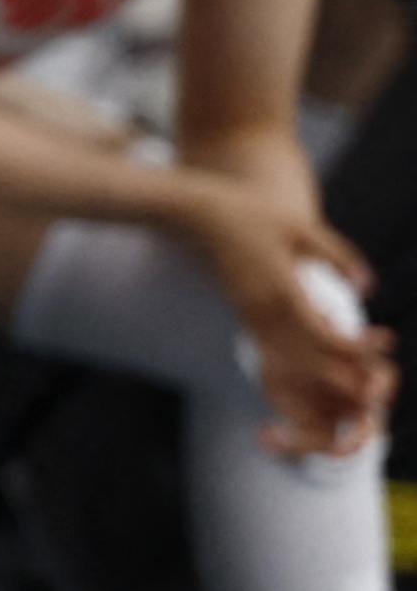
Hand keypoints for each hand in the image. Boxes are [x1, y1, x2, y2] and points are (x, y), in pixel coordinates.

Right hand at [212, 211, 394, 460]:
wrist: (205, 215)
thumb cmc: (257, 215)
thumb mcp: (304, 227)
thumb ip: (339, 256)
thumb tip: (368, 289)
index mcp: (279, 291)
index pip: (322, 334)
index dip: (357, 345)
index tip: (387, 340)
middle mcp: (262, 311)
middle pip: (307, 359)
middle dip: (345, 371)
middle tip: (380, 374)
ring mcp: (250, 317)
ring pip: (288, 363)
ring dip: (322, 376)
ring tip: (358, 376)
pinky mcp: (246, 317)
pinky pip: (274, 353)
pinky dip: (301, 366)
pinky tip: (324, 363)